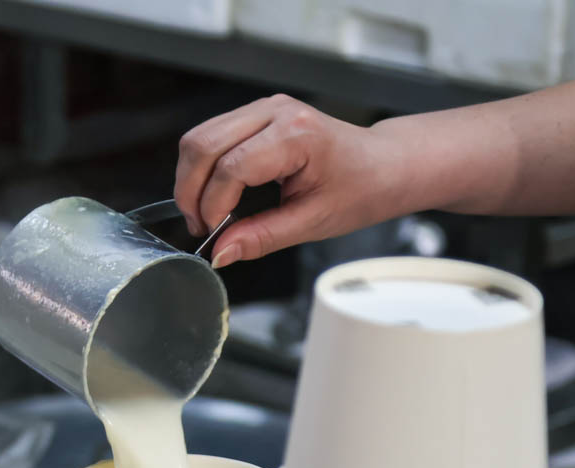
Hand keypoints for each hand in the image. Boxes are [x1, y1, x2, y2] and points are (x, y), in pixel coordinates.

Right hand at [175, 94, 404, 266]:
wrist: (383, 165)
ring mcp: (264, 108)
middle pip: (203, 145)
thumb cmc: (361, 188)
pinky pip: (211, 135)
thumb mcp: (312, 222)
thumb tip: (221, 253)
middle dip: (191, 192)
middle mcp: (275, 112)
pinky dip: (202, 167)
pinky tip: (213, 193)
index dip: (213, 206)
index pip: (231, 168)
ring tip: (204, 213)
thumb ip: (261, 237)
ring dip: (191, 178)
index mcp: (296, 135)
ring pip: (199, 137)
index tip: (214, 234)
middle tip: (201, 227)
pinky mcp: (257, 114)